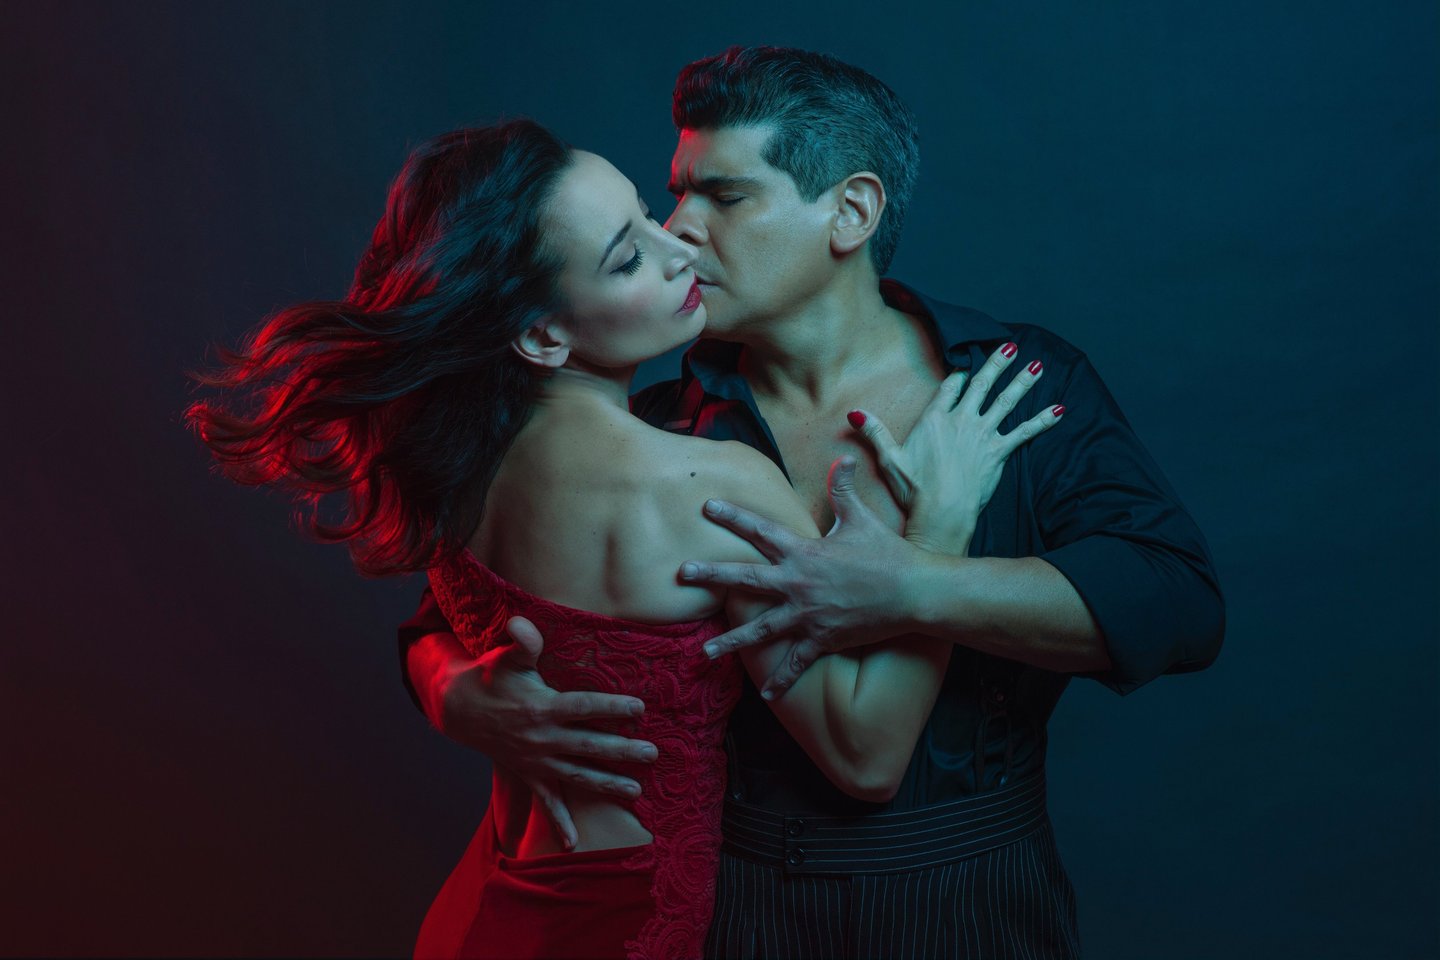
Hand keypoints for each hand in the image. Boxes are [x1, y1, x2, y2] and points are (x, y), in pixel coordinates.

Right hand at [423, 616, 656, 849]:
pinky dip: (559, 822)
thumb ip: (521, 641)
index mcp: (542, 706)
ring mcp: (536, 760)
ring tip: (635, 791)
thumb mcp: (507, 657)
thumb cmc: (492, 677)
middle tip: (653, 754)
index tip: (640, 707)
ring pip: (577, 775)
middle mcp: (542, 737)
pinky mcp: (529, 774)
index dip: (612, 706)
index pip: (583, 706)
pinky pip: (545, 802)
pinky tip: (573, 844)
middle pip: (589, 745)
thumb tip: (521, 623)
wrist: (460, 709)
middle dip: (622, 751)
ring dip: (606, 783)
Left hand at [681, 457, 927, 696]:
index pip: (761, 530)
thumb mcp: (861, 519)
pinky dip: (782, 681)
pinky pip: (797, 663)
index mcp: (804, 552)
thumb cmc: (888, 554)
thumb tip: (842, 458)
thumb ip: (843, 490)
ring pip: (761, 629)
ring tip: (705, 653)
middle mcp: (798, 583)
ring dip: (732, 642)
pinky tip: (766, 697)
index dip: (734, 517)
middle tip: (682, 573)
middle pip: (745, 578)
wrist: (913, 592)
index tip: (707, 507)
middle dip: (711, 575)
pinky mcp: (822, 639)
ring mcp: (808, 615)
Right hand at [848, 342, 1063, 552]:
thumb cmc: (914, 488)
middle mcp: (962, 420)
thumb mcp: (889, 457)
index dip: (959, 377)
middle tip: (1009, 346)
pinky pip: (1024, 432)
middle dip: (997, 364)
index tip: (965, 369)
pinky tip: (1059, 410)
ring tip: (1037, 365)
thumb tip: (855, 413)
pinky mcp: (999, 452)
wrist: (941, 511)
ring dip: (1023, 382)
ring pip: (1007, 401)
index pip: (950, 388)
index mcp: (935, 419)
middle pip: (982, 385)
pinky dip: (1042, 421)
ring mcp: (983, 435)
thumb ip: (874, 431)